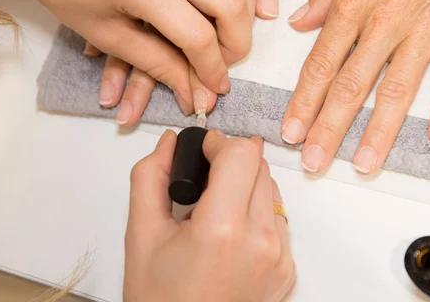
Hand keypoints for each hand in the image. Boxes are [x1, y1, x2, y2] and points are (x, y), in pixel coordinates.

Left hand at [0, 0, 254, 114]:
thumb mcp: (107, 34)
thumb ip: (156, 64)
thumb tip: (193, 92)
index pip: (198, 37)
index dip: (212, 69)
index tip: (215, 87)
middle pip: (231, 2)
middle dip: (238, 42)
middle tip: (226, 60)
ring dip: (245, 8)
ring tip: (231, 31)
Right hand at [124, 130, 295, 300]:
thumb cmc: (161, 301)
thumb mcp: (141, 236)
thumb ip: (151, 177)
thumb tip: (171, 143)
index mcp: (222, 229)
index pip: (241, 154)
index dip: (219, 144)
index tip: (203, 153)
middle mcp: (262, 241)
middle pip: (259, 166)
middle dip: (231, 163)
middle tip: (204, 183)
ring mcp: (280, 257)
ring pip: (271, 190)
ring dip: (246, 187)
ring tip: (216, 212)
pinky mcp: (288, 269)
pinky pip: (279, 220)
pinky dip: (257, 214)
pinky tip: (232, 234)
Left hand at [282, 0, 429, 172]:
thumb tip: (298, 22)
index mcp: (354, 4)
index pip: (320, 65)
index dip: (303, 102)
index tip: (291, 131)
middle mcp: (384, 22)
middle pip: (350, 86)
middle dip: (329, 128)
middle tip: (315, 162)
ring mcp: (425, 29)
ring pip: (396, 89)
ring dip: (379, 131)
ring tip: (364, 163)